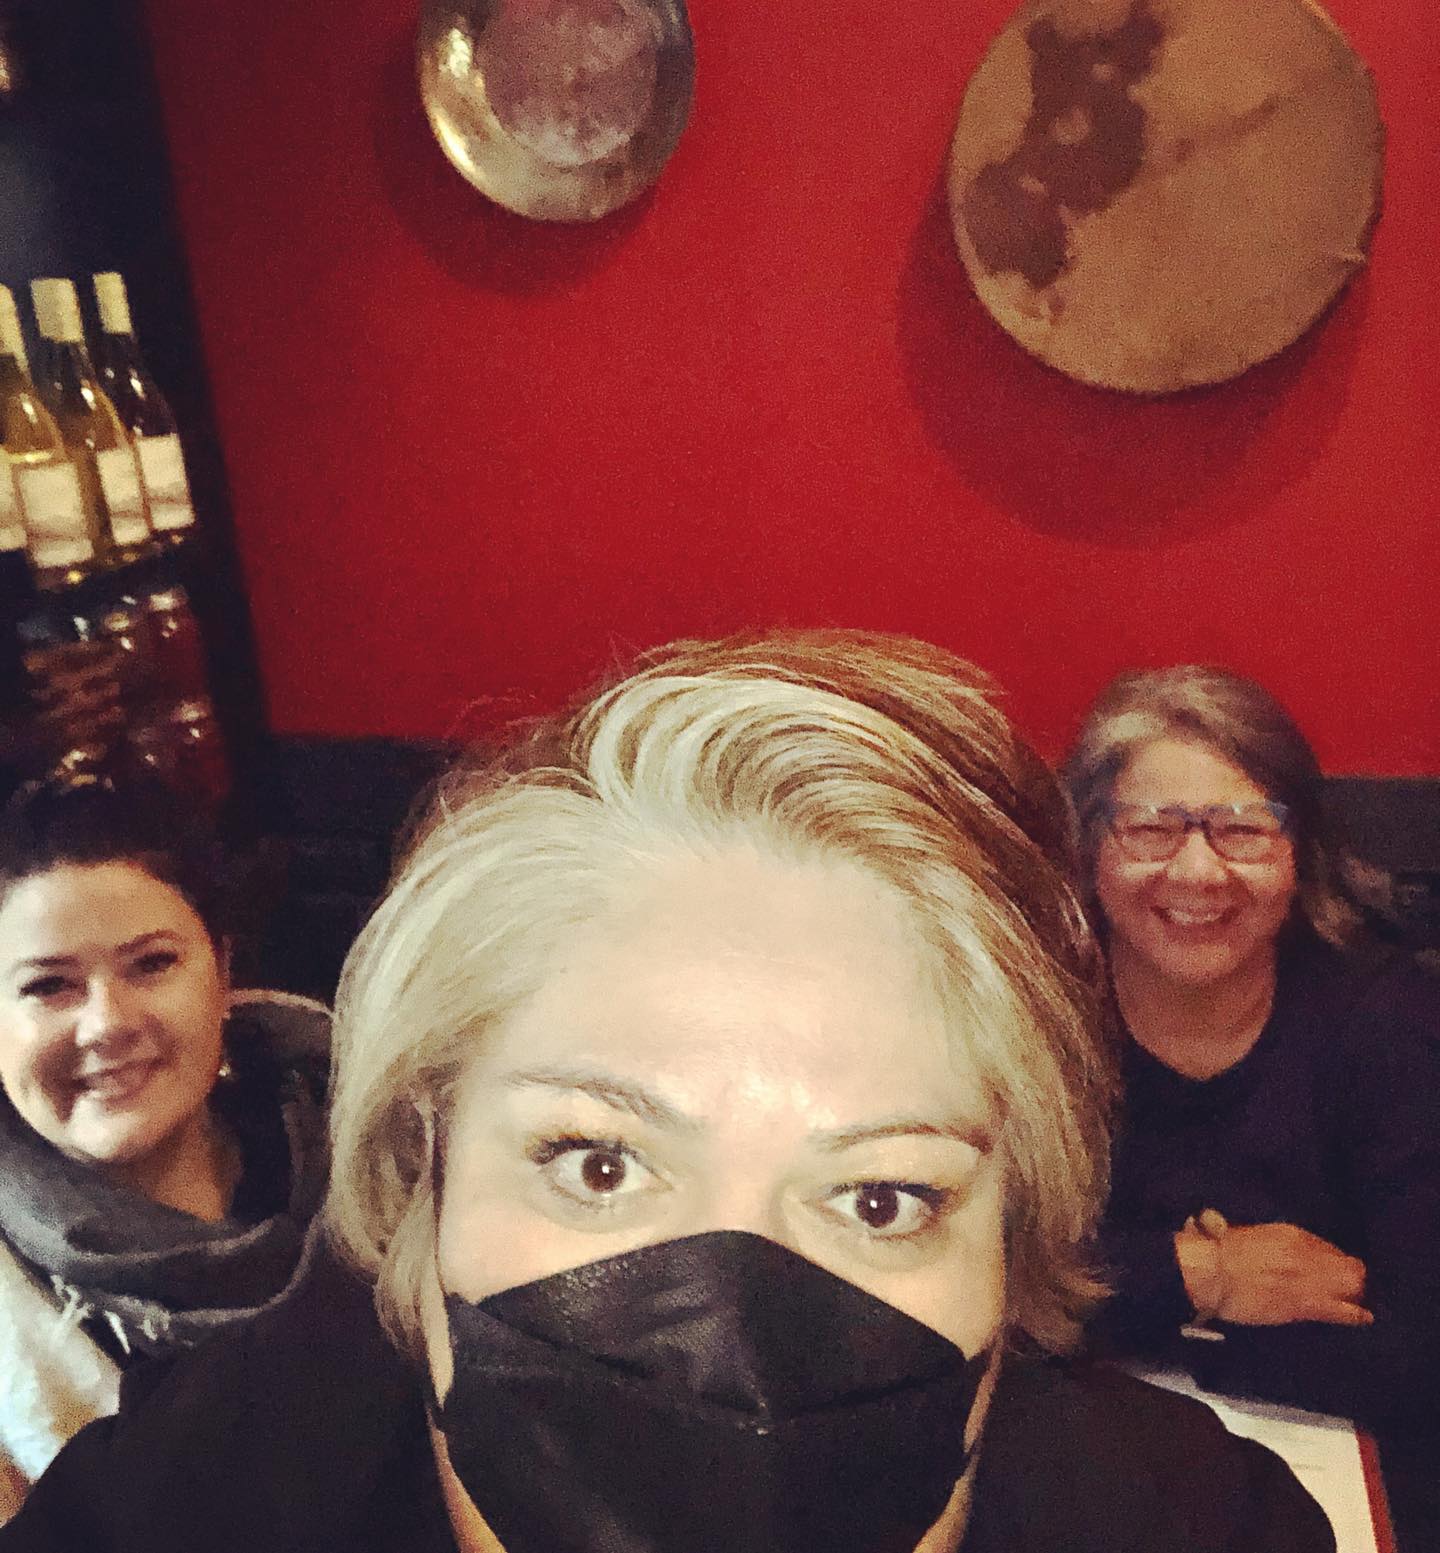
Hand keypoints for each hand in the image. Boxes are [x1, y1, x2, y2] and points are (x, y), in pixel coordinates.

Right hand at [1178, 1217, 1371, 1327]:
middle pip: (1350, 1268)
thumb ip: (1283, 1245)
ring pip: (1351, 1288)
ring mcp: (1309, 1280)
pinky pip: (1339, 1311)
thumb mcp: (1258, 1237)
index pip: (1331, 1249)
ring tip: (1359, 1303)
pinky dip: (1354, 1315)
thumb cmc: (1224, 1251)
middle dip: (1354, 1278)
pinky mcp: (1303, 1305)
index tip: (1335, 1269)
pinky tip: (1364, 1318)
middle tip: (1351, 1288)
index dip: (1336, 1261)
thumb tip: (1298, 1256)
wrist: (1210, 1271)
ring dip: (1356, 1295)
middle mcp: (1308, 1255)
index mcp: (1294, 1234)